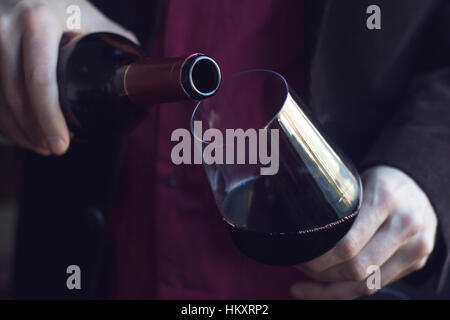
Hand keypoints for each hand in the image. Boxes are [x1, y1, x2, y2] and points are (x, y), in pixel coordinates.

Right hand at [0, 0, 136, 154]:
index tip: (63, 143)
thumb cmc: (62, 3)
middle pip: (17, 95)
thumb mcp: (89, 15)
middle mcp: (6, 26)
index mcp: (38, 20)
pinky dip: (4, 117)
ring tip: (41, 144)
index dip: (50, 118)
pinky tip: (20, 130)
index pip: (41, 79)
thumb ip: (114, 39)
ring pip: (0, 98)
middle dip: (36, 131)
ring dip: (19, 129)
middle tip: (55, 149)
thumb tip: (140, 71)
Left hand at [291, 165, 436, 298]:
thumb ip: (337, 203)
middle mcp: (405, 226)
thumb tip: (299, 227)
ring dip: (332, 288)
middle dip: (322, 273)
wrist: (419, 186)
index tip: (299, 256)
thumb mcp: (357, 181)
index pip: (347, 244)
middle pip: (357, 268)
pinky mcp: (415, 263)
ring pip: (366, 284)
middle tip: (300, 267)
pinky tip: (327, 288)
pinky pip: (376, 286)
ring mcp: (414, 248)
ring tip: (307, 284)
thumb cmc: (379, 183)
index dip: (319, 258)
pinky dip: (348, 290)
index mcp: (385, 200)